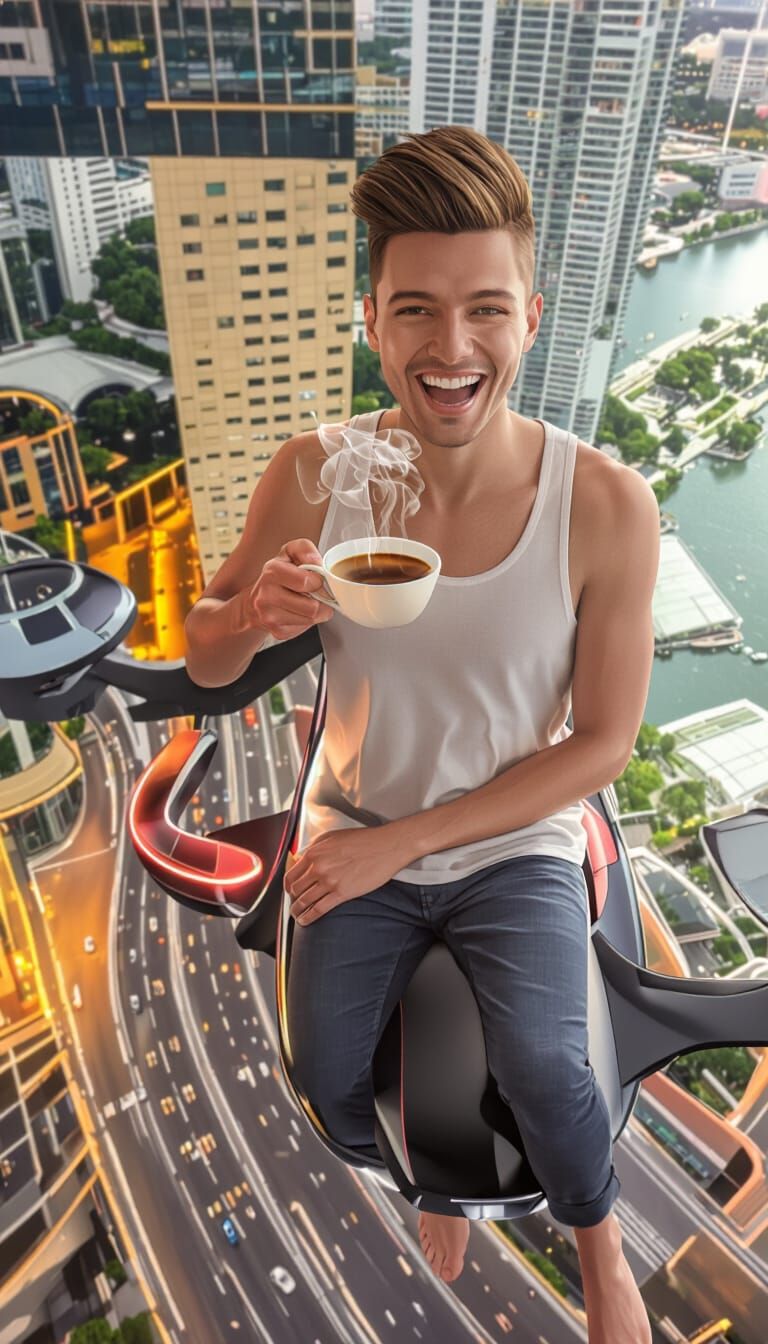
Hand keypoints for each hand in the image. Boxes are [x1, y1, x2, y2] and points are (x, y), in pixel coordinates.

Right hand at [237, 538, 333, 640]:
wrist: (254, 602)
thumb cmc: (277, 575)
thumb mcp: (289, 553)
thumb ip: (304, 548)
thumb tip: (316, 562)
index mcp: (271, 572)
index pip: (307, 582)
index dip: (317, 581)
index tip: (314, 580)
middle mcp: (267, 596)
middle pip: (312, 607)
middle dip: (320, 600)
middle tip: (314, 594)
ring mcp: (270, 617)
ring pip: (310, 619)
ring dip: (315, 611)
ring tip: (306, 602)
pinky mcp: (277, 632)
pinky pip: (304, 629)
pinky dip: (306, 621)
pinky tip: (297, 612)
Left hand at [285, 826, 404, 925]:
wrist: (385, 846)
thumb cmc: (363, 840)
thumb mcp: (332, 837)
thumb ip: (315, 848)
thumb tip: (303, 859)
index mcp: (314, 852)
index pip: (291, 874)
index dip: (288, 885)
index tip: (290, 890)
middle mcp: (318, 867)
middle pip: (295, 889)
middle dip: (293, 899)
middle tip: (294, 902)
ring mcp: (329, 881)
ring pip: (304, 901)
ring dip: (297, 911)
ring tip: (297, 915)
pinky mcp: (342, 893)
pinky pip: (319, 909)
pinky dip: (309, 918)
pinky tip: (306, 921)